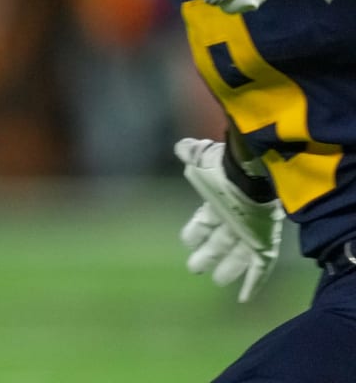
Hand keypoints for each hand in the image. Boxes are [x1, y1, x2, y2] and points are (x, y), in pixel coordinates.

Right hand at [175, 138, 281, 301]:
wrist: (252, 175)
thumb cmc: (224, 168)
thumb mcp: (203, 158)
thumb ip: (191, 152)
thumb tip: (181, 147)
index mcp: (220, 203)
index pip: (205, 220)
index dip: (195, 232)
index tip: (187, 241)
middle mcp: (236, 220)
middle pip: (219, 242)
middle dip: (207, 255)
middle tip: (194, 268)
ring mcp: (250, 233)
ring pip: (237, 256)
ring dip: (228, 269)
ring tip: (217, 280)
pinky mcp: (264, 244)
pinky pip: (258, 267)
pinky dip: (251, 282)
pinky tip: (243, 298)